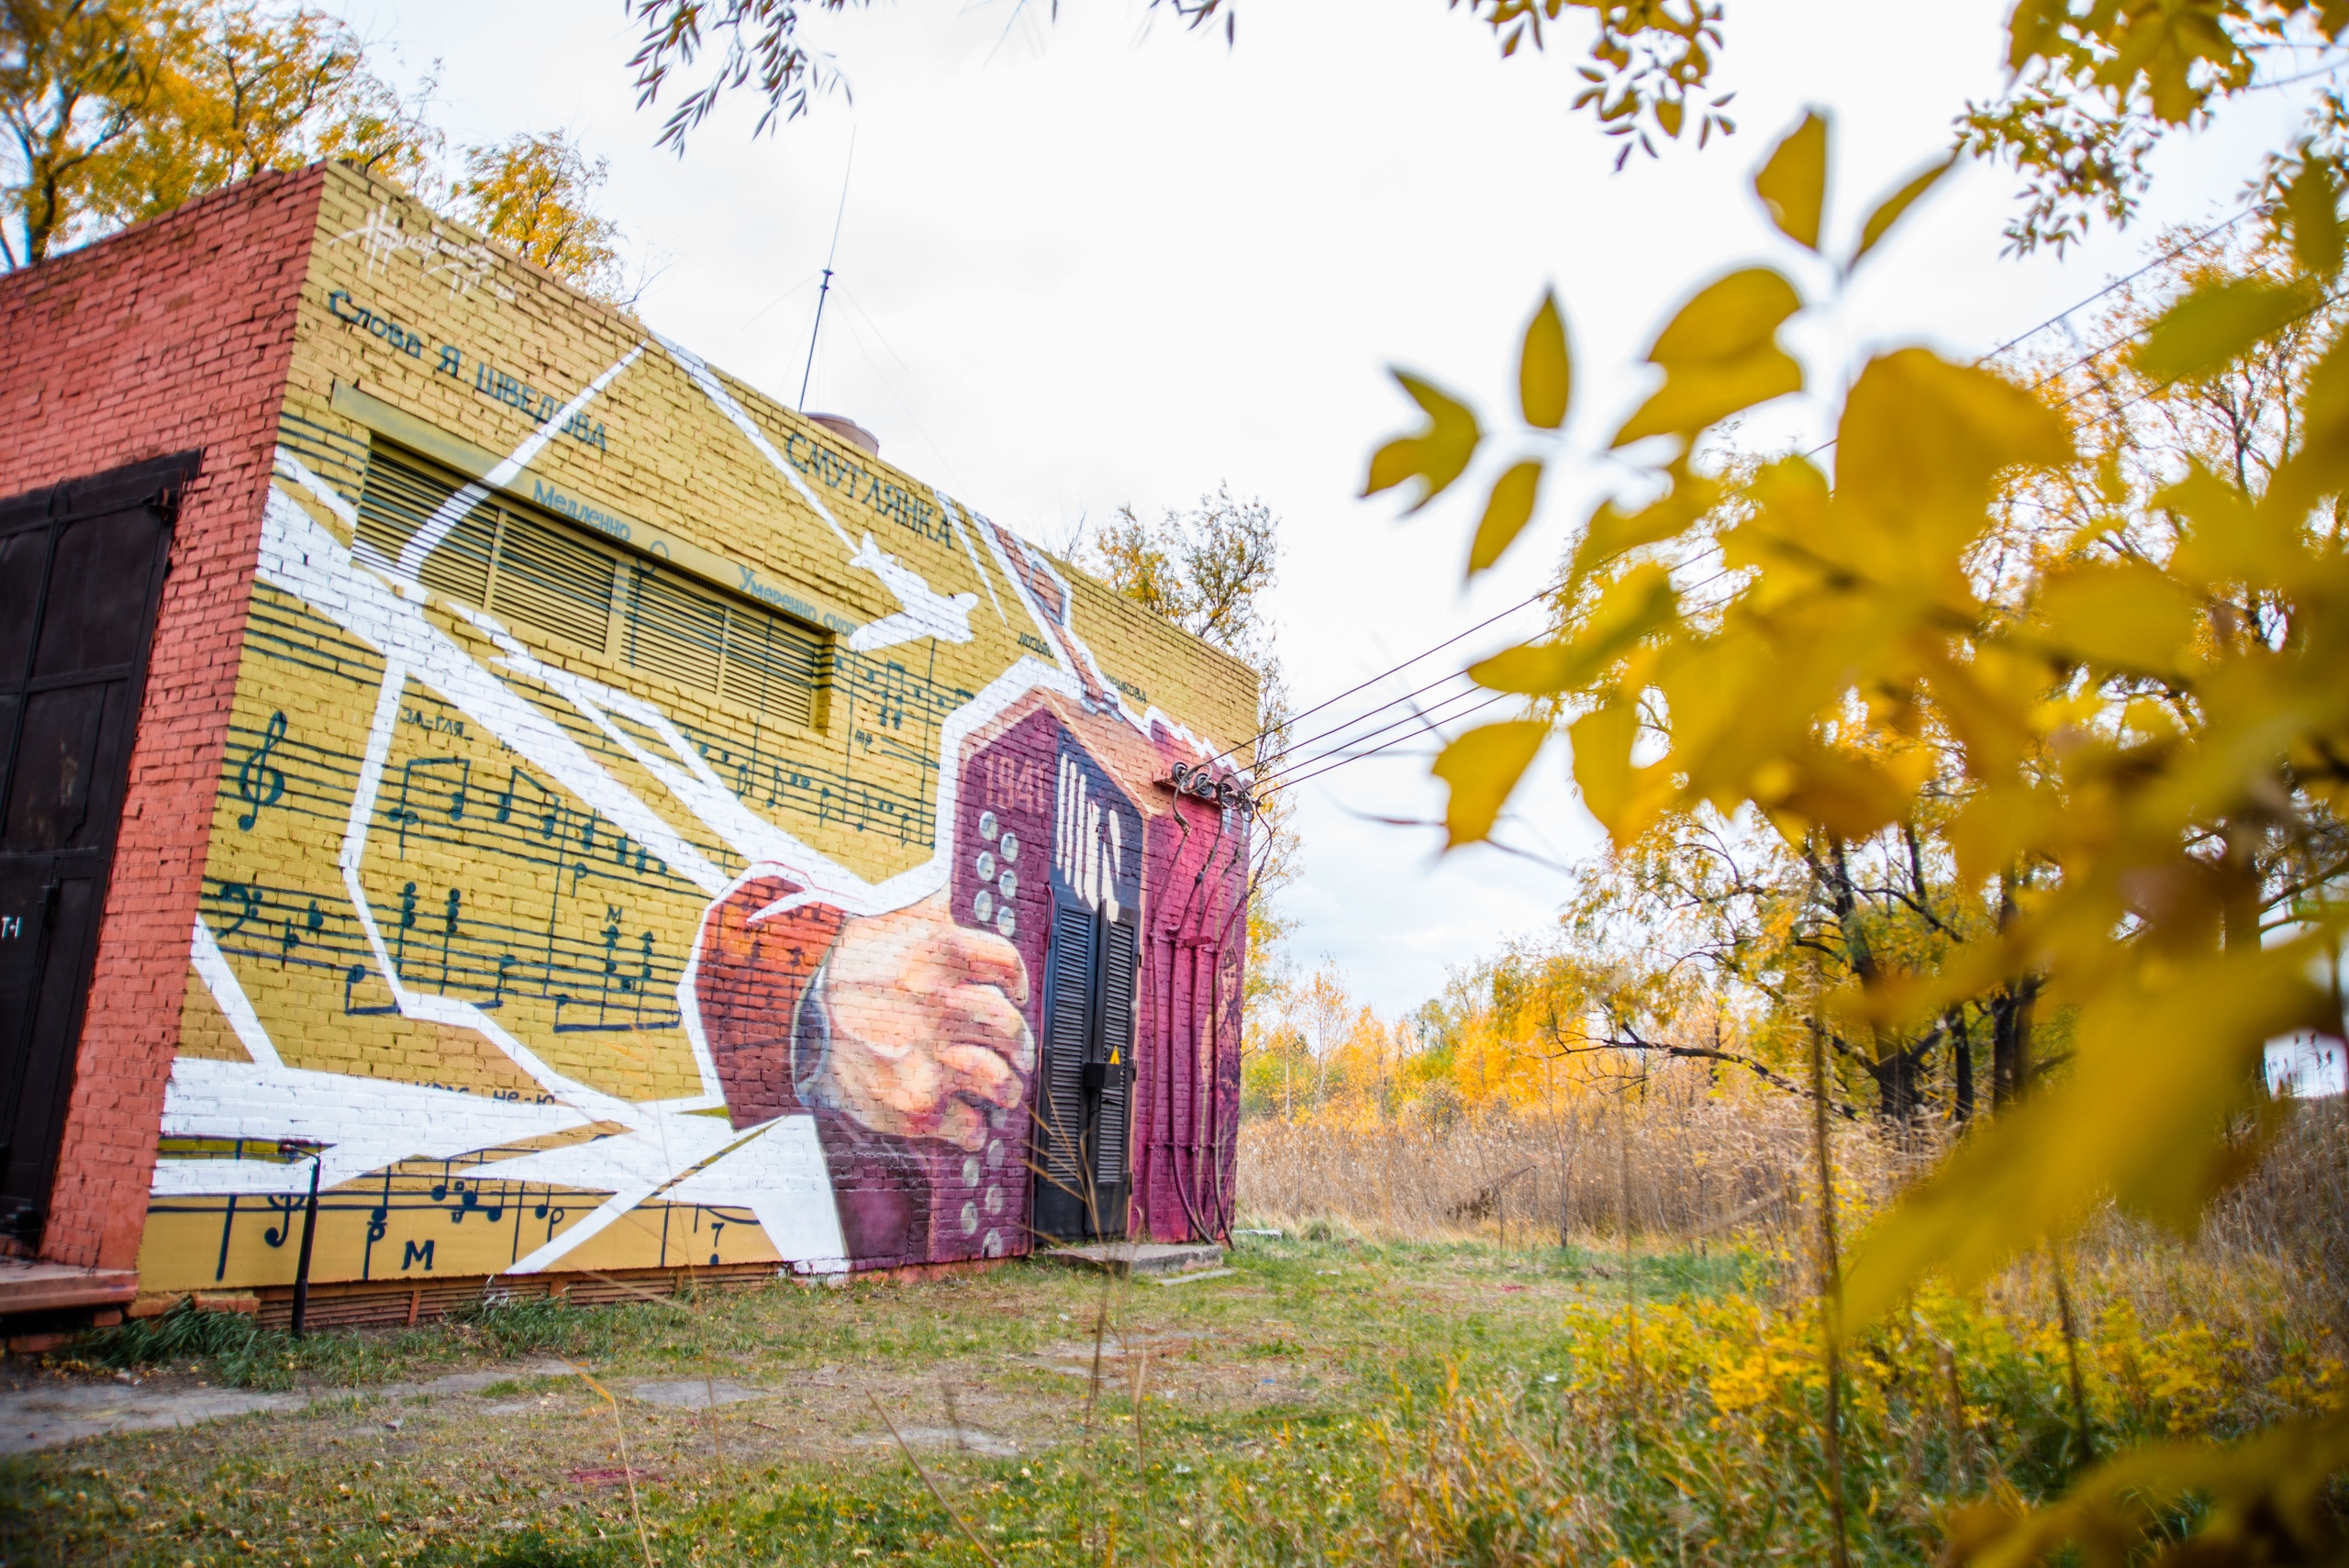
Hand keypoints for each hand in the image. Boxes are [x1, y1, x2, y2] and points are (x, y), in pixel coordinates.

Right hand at [808, 892, 1032, 1150]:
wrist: (781, 1017)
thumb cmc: (832, 968)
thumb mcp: (886, 917)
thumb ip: (928, 906)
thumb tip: (953, 889)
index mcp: (941, 952)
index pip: (1005, 966)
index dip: (1015, 984)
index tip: (1015, 996)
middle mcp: (941, 1004)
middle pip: (1008, 1027)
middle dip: (1018, 1044)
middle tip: (1017, 1053)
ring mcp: (931, 1057)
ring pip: (999, 1078)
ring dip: (1007, 1088)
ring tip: (1005, 1092)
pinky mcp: (916, 1104)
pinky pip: (968, 1126)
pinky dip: (974, 1131)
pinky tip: (970, 1126)